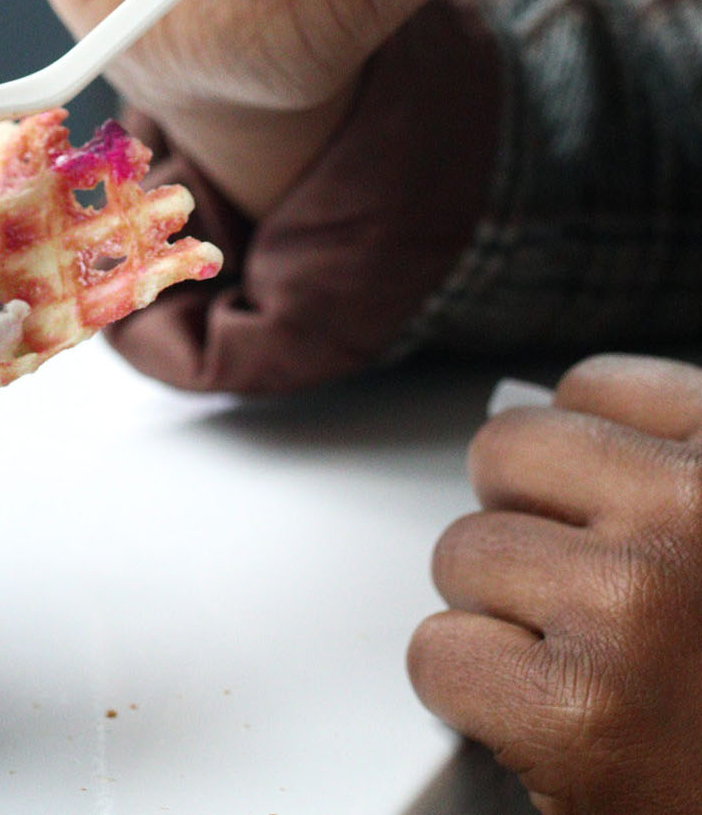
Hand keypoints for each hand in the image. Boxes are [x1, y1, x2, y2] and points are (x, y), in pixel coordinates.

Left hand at [410, 355, 701, 813]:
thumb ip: (652, 468)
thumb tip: (526, 410)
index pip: (590, 388)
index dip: (573, 466)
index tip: (602, 517)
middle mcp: (692, 514)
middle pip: (503, 453)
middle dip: (519, 524)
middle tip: (579, 600)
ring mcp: (634, 605)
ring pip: (462, 554)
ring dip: (498, 617)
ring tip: (585, 671)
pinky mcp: (578, 710)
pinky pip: (439, 654)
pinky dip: (474, 699)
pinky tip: (553, 725)